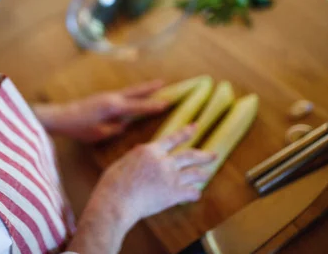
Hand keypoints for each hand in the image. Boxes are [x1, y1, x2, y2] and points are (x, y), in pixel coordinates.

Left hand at [34, 80, 168, 142]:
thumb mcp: (99, 133)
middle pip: (136, 91)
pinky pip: (123, 94)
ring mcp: (107, 95)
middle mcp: (112, 98)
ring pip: (130, 91)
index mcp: (113, 107)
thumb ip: (114, 128)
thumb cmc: (78, 128)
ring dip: (143, 88)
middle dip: (151, 88)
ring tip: (156, 85)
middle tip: (166, 83)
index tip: (167, 103)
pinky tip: (137, 95)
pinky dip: (133, 92)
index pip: (137, 106)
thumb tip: (124, 124)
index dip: (152, 106)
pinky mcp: (102, 97)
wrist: (60, 116)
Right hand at [95, 125, 215, 227]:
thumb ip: (135, 156)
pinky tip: (197, 194)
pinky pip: (191, 192)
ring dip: (202, 173)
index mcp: (150, 150)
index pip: (173, 138)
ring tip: (208, 173)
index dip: (186, 132)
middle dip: (203, 155)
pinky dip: (195, 193)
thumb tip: (140, 149)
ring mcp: (170, 177)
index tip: (196, 127)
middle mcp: (164, 161)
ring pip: (193, 173)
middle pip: (189, 155)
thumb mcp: (123, 162)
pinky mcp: (173, 194)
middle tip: (214, 154)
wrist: (117, 200)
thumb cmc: (113, 183)